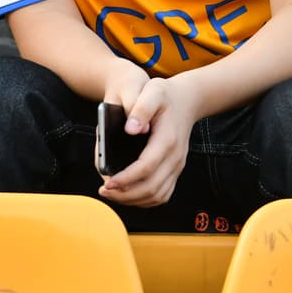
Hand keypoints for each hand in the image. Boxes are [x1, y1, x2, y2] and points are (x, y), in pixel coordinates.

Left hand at [98, 77, 200, 207]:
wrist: (187, 100)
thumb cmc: (165, 95)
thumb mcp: (152, 92)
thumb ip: (141, 108)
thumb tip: (130, 129)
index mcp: (167, 140)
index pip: (146, 167)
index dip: (126, 178)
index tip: (108, 182)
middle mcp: (175, 158)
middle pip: (152, 187)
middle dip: (126, 194)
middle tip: (104, 191)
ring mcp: (177, 166)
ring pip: (158, 195)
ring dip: (134, 200)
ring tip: (112, 194)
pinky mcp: (175, 169)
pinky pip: (163, 193)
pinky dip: (145, 199)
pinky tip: (128, 195)